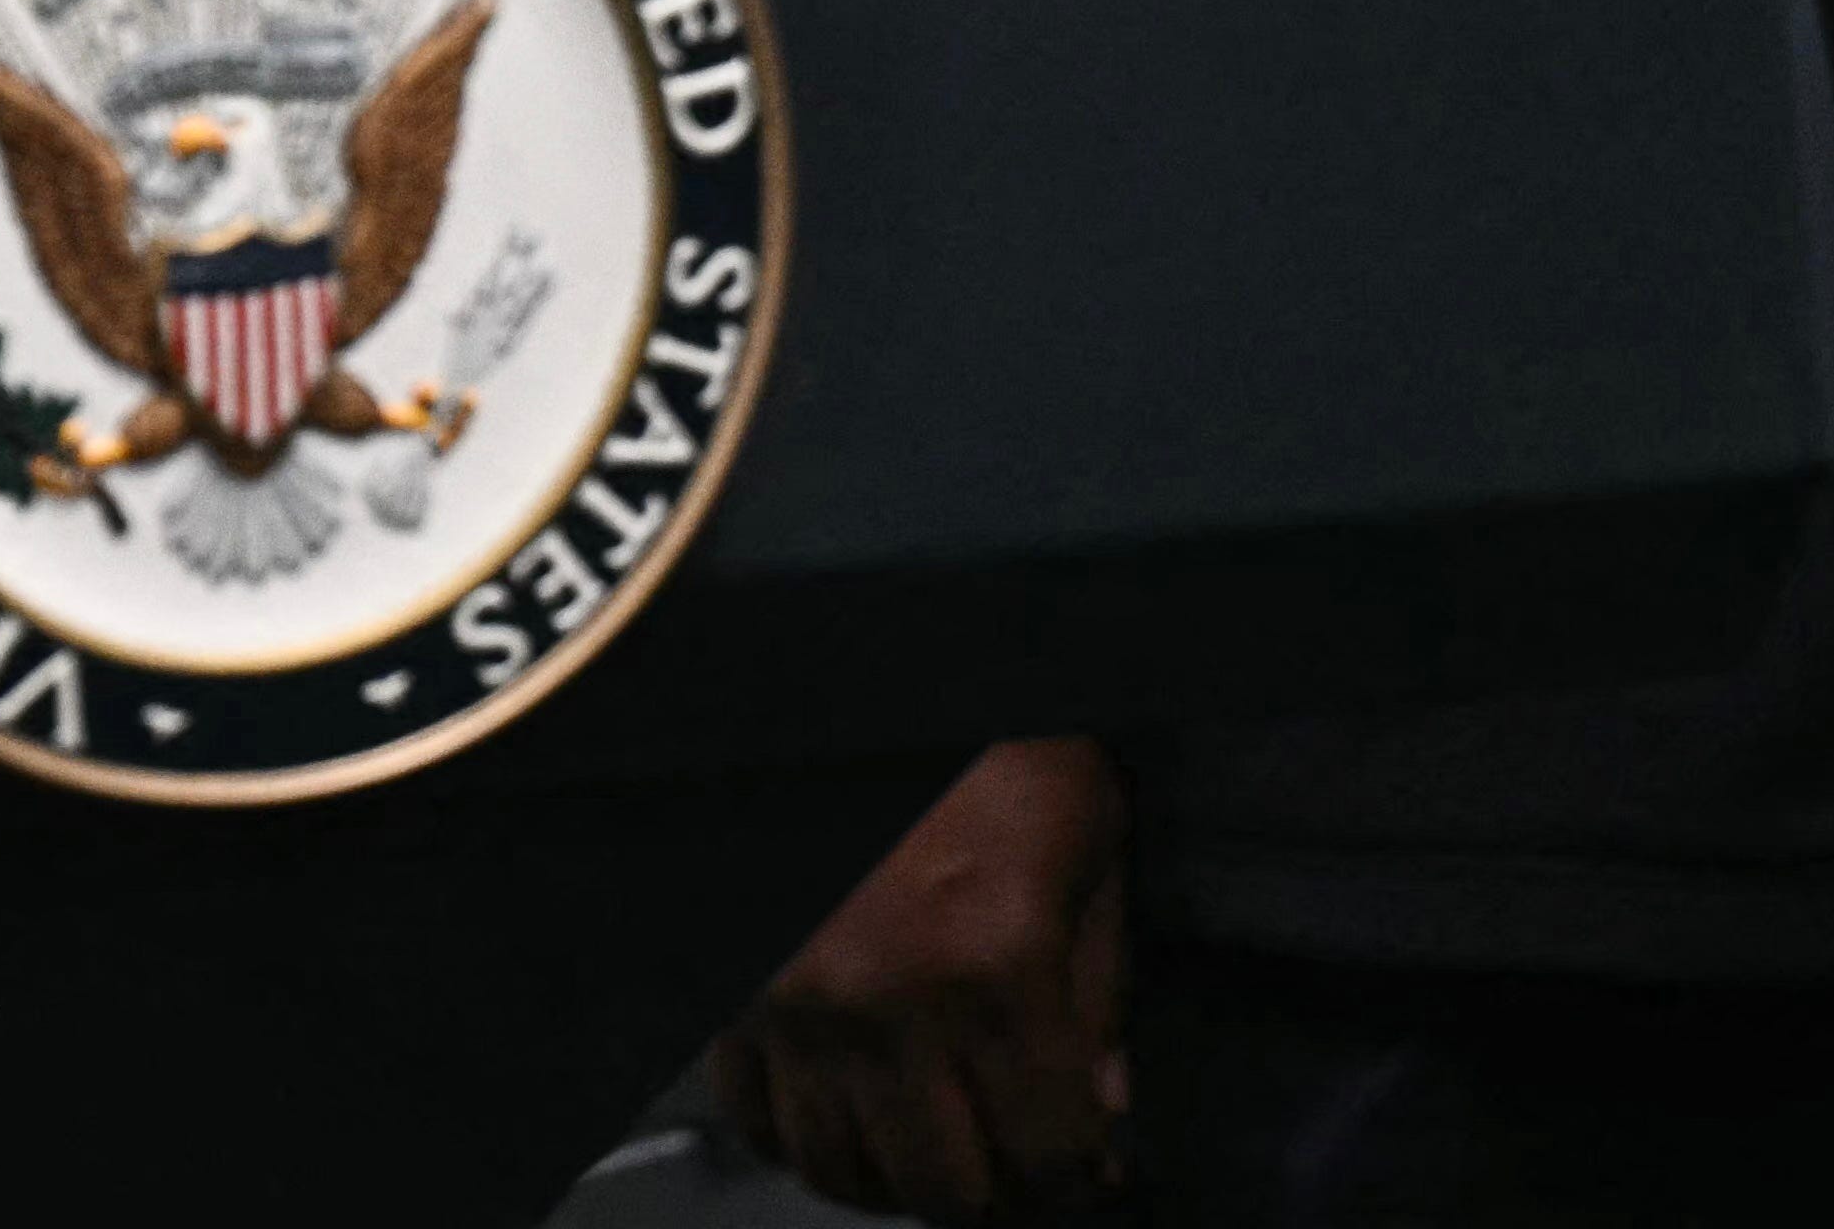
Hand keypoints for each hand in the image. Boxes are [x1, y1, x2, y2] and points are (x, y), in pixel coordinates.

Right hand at [711, 737, 1124, 1214]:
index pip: (1051, 1151)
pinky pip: (755, 1121)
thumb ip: (1100, 982)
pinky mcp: (731, 989)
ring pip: (843, 1171)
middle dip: (1000, 1191)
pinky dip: (804, 1138)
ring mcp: (794, 1002)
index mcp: (995, 962)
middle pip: (946, 1189)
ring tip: (936, 1140)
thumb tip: (1102, 1101)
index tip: (1090, 1165)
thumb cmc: (983, 727)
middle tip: (1017, 1159)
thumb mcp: (1086, 832)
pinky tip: (848, 1108)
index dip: (1084, 1178)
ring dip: (900, 1177)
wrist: (849, 657)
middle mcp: (887, 1002)